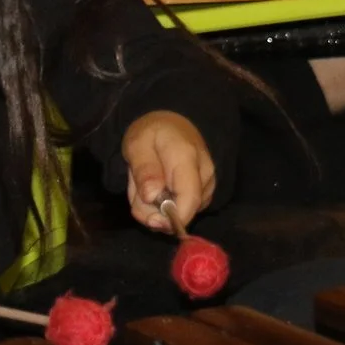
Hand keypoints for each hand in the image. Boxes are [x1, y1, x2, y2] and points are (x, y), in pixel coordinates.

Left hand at [123, 111, 214, 232]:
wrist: (170, 124)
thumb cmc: (152, 133)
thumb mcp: (137, 144)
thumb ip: (144, 170)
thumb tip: (152, 197)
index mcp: (187, 158)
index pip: (189, 199)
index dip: (172, 218)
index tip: (150, 220)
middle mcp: (205, 172)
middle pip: (185, 211)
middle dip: (155, 213)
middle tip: (136, 191)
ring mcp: (207, 183)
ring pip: (182, 213)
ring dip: (157, 208)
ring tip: (147, 184)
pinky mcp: (205, 192)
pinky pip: (184, 210)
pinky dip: (165, 206)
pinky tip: (159, 188)